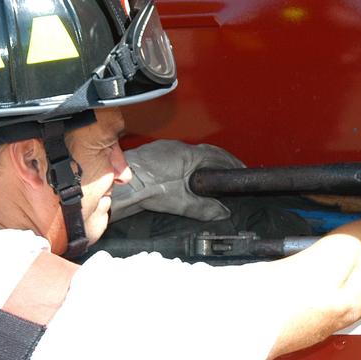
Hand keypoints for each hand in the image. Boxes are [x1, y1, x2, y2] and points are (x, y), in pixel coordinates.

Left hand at [110, 140, 243, 220]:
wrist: (121, 187)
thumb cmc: (146, 189)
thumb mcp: (182, 203)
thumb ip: (205, 208)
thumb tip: (222, 212)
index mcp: (189, 155)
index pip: (218, 155)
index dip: (231, 162)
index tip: (239, 169)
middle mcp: (177, 147)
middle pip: (205, 153)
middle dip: (218, 162)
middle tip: (228, 172)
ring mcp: (164, 148)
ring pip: (190, 154)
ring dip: (200, 164)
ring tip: (207, 176)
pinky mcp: (153, 153)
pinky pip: (176, 156)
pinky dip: (185, 165)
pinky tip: (183, 176)